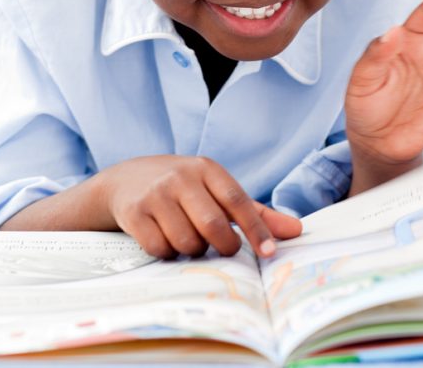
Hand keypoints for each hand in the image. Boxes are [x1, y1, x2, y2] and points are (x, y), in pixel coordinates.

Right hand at [99, 155, 301, 258]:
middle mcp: (181, 178)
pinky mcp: (134, 213)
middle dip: (223, 245)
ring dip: (193, 250)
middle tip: (224, 248)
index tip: (269, 252)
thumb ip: (255, 212)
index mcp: (207, 169)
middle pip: (212, 225)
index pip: (237, 201)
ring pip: (186, 241)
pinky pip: (160, 248)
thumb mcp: (217, 190)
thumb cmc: (183, 188)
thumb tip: (296, 231)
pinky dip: (167, 253)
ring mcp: (156, 194)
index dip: (256, 228)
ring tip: (189, 238)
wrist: (126, 180)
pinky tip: (165, 239)